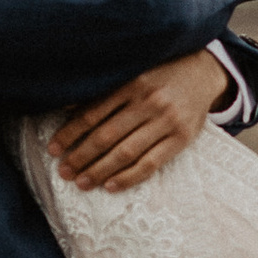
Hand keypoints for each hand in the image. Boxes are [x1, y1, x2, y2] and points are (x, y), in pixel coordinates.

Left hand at [51, 49, 227, 192]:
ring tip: (81, 182)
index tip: (53, 149)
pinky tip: (111, 186)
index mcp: (131, 82)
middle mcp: (149, 101)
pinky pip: (151, 164)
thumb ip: (105, 90)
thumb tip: (65, 107)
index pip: (92, 114)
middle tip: (63, 172)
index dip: (69, 133)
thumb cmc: (159, 73)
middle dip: (81, 157)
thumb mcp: (132, 72)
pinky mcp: (181, 138)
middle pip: (106, 136)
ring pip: (126, 152)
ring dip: (100, 171)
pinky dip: (129, 177)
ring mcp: (167, 121)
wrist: (203, 72)